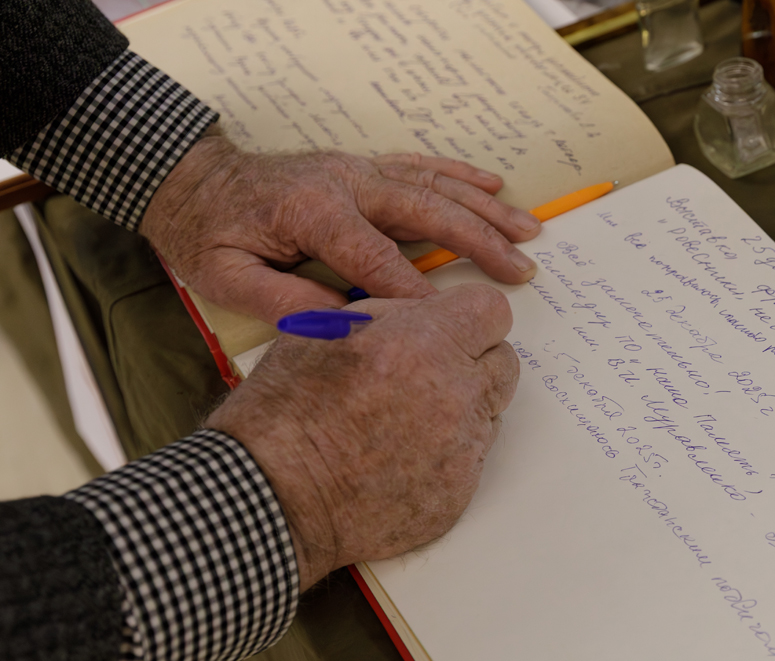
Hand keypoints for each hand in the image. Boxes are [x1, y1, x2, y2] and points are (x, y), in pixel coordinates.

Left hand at [140, 128, 540, 322]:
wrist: (192, 181)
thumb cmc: (208, 235)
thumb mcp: (227, 279)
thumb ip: (284, 303)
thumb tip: (346, 324)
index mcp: (315, 212)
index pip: (379, 260)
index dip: (416, 296)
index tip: (449, 326)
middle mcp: (347, 182)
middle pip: (428, 212)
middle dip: (480, 243)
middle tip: (521, 272)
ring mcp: (359, 170)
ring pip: (436, 187)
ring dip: (486, 210)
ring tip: (529, 232)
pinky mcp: (363, 168)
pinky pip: (422, 167)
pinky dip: (461, 175)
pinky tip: (495, 186)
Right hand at [205, 284, 517, 588]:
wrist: (273, 494)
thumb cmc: (287, 411)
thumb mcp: (325, 328)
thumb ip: (393, 312)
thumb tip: (429, 312)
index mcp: (427, 343)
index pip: (493, 311)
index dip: (470, 317)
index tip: (454, 328)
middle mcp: (456, 394)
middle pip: (504, 362)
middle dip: (473, 362)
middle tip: (430, 374)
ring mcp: (463, 449)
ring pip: (490, 413)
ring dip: (461, 410)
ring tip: (405, 421)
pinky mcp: (459, 492)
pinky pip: (471, 461)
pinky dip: (446, 456)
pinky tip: (400, 458)